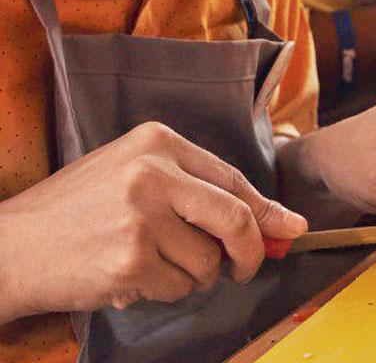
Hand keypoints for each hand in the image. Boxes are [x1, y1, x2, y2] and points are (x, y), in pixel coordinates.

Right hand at [0, 123, 306, 322]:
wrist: (12, 246)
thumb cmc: (78, 211)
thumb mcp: (134, 177)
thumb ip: (199, 193)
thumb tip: (276, 224)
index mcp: (157, 143)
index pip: (233, 179)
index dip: (268, 210)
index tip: (291, 228)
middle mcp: (152, 174)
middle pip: (235, 219)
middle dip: (250, 252)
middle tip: (244, 268)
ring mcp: (141, 218)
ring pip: (208, 262)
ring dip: (193, 276)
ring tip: (153, 263)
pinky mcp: (130, 260)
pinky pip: (179, 287)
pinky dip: (165, 291)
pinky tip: (132, 276)